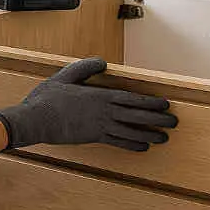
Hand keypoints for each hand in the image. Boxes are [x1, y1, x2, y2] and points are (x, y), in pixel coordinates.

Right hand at [0, 57, 177, 150]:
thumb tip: (103, 62)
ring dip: (149, 134)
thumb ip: (85, 68)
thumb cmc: (48, 98)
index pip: (131, 98)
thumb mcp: (65, 76)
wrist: (35, 120)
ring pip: (131, 131)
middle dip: (157, 119)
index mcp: (100, 96)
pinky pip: (117, 143)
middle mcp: (104, 112)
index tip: (165, 104)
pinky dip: (132, 145)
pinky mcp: (93, 138)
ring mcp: (100, 127)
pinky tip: (143, 147)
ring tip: (164, 138)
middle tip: (174, 122)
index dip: (150, 102)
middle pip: (136, 116)